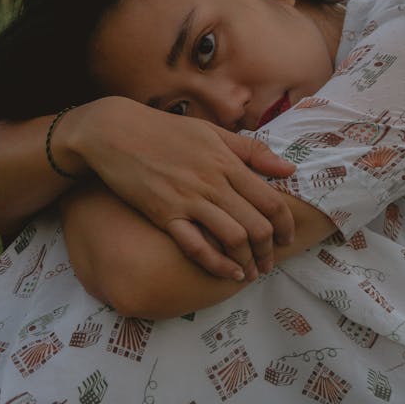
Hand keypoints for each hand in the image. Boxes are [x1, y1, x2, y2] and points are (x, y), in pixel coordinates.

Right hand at [65, 96, 295, 280]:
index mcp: (227, 162)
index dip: (286, 225)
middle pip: (257, 226)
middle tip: (270, 261)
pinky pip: (196, 247)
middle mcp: (213, 183)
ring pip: (233, 238)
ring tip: (252, 271)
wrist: (115, 132)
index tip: (287, 238)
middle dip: (269, 251)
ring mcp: (188, 200)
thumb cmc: (165, 130)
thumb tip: (289, 167)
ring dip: (248, 262)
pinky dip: (217, 265)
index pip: (271, 201)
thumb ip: (251, 150)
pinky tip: (228, 273)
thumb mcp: (212, 132)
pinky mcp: (165, 215)